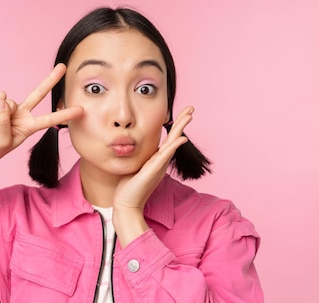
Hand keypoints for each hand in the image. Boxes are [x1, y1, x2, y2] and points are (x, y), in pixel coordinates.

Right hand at [0, 64, 83, 176]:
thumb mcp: (1, 140)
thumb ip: (3, 122)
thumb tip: (4, 102)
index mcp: (29, 127)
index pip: (50, 120)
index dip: (65, 115)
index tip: (81, 110)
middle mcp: (23, 114)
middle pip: (38, 94)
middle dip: (50, 80)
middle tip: (63, 67)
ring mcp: (10, 108)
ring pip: (9, 101)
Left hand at [112, 106, 192, 246]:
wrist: (126, 204)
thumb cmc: (129, 187)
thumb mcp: (136, 166)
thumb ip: (141, 157)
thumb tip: (136, 146)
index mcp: (157, 159)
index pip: (169, 139)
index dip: (176, 125)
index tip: (182, 113)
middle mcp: (161, 161)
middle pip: (175, 137)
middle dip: (182, 122)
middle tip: (191, 108)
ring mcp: (159, 166)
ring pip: (173, 143)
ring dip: (181, 129)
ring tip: (189, 116)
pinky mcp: (153, 171)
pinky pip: (165, 156)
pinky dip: (174, 146)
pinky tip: (181, 138)